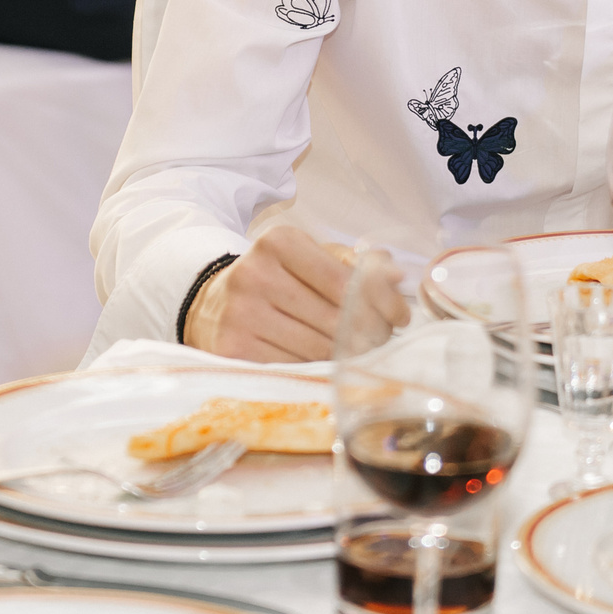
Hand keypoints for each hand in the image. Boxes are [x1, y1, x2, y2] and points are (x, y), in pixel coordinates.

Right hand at [187, 225, 405, 360]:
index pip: (346, 282)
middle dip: (371, 333)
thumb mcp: (309, 257)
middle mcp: (256, 274)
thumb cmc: (276, 279)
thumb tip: (396, 275)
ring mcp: (241, 313)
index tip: (400, 317)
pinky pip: (294, 368)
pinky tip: (326, 365)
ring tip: (358, 353)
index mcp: (280, 243)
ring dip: (348, 356)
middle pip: (336, 319)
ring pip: (318, 349)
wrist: (212, 304)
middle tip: (383, 340)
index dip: (382, 303)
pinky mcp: (233, 349)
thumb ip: (354, 263)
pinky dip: (318, 370)